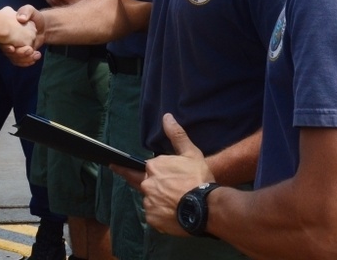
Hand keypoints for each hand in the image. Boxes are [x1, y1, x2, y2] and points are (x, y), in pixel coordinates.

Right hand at [0, 5, 44, 65]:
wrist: (41, 25)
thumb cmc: (33, 16)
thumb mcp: (29, 9)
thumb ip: (26, 11)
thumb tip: (21, 19)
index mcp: (9, 29)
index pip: (4, 40)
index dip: (6, 46)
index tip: (11, 48)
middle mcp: (10, 39)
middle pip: (10, 52)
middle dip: (19, 53)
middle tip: (30, 50)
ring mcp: (15, 47)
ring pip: (15, 58)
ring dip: (25, 58)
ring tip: (36, 54)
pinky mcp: (21, 53)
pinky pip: (19, 61)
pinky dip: (26, 62)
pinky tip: (34, 58)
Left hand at [126, 114, 213, 235]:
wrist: (207, 207)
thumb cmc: (198, 178)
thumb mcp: (191, 153)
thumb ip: (177, 135)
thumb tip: (166, 117)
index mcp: (153, 167)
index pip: (146, 168)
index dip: (151, 170)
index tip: (129, 167)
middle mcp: (147, 184)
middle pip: (143, 184)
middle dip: (148, 185)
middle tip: (160, 189)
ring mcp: (148, 202)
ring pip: (150, 201)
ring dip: (157, 201)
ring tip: (174, 203)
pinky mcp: (152, 219)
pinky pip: (154, 216)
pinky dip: (161, 215)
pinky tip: (173, 213)